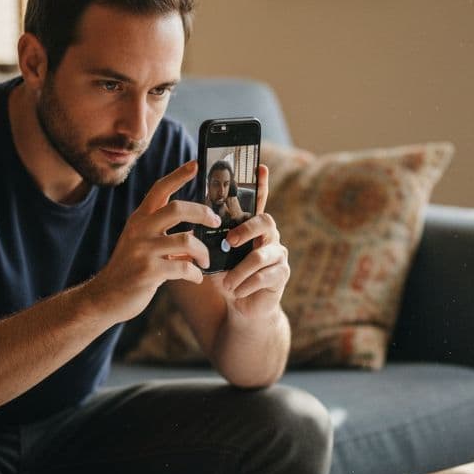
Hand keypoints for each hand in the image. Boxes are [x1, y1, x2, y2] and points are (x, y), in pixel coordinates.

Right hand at [89, 160, 219, 321]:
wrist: (105, 296)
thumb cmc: (130, 270)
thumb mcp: (142, 245)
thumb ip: (165, 236)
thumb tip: (196, 234)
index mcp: (139, 219)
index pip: (160, 189)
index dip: (179, 175)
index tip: (196, 164)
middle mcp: (140, 229)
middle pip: (178, 208)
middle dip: (203, 213)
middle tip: (215, 221)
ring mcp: (143, 250)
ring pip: (187, 240)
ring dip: (203, 252)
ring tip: (205, 261)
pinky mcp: (148, 271)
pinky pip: (184, 268)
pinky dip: (195, 274)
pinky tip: (195, 278)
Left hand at [220, 164, 288, 319]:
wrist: (241, 308)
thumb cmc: (229, 278)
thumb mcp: (218, 258)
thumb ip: (213, 241)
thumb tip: (192, 229)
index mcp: (252, 229)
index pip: (258, 202)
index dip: (261, 184)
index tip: (260, 166)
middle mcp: (269, 237)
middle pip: (265, 222)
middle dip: (246, 230)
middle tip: (229, 242)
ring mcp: (278, 255)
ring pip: (261, 254)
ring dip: (240, 270)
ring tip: (227, 284)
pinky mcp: (281, 274)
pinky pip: (264, 276)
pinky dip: (246, 285)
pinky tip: (236, 292)